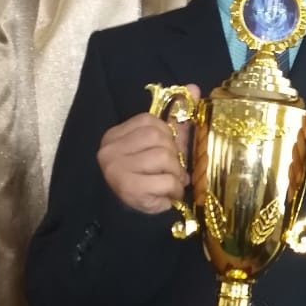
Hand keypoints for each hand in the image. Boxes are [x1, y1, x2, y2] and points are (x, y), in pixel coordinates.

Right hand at [97, 84, 199, 213]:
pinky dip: (174, 188)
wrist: (130, 217)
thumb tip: (194, 88)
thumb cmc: (148, 178)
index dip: (168, 136)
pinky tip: (169, 195)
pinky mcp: (127, 187)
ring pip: (163, 157)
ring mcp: (116, 167)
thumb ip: (177, 121)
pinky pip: (164, 179)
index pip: (150, 121)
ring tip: (172, 183)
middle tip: (174, 172)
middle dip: (174, 156)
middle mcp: (110, 149)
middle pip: (158, 138)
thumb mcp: (161, 148)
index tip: (169, 152)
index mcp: (116, 135)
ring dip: (175, 174)